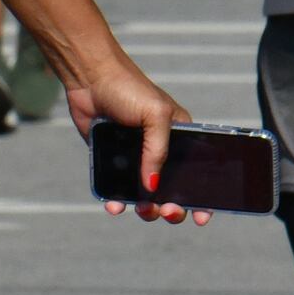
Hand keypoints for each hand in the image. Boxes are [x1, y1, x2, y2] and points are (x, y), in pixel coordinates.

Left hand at [62, 53, 200, 227]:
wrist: (89, 78)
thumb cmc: (128, 88)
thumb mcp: (154, 115)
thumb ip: (157, 151)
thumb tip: (152, 186)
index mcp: (180, 137)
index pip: (198, 171)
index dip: (203, 197)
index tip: (201, 216)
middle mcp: (160, 150)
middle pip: (173, 190)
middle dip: (173, 207)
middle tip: (165, 210)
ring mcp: (135, 157)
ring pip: (146, 195)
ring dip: (146, 209)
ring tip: (141, 209)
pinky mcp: (112, 161)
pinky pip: (118, 189)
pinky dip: (118, 201)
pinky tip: (114, 206)